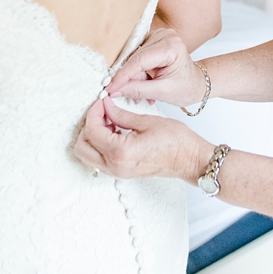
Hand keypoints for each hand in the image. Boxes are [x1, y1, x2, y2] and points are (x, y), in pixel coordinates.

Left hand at [73, 97, 213, 180]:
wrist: (190, 160)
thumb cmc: (175, 141)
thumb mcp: (146, 121)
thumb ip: (120, 114)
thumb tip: (105, 105)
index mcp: (120, 152)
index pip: (92, 130)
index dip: (94, 112)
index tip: (102, 101)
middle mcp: (115, 166)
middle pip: (82, 147)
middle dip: (88, 126)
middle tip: (102, 112)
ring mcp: (118, 172)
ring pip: (88, 155)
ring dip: (92, 136)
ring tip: (109, 121)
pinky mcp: (122, 172)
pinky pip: (100, 160)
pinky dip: (100, 144)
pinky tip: (115, 131)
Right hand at [105, 22, 207, 106]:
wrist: (197, 84)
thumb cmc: (187, 88)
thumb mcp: (162, 93)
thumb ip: (137, 90)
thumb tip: (115, 90)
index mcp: (172, 47)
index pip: (139, 60)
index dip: (122, 75)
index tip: (109, 87)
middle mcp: (165, 36)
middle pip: (135, 58)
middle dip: (126, 78)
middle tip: (118, 93)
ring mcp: (158, 36)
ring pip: (133, 58)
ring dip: (131, 76)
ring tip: (137, 93)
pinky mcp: (152, 40)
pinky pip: (136, 56)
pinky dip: (135, 72)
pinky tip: (139, 83)